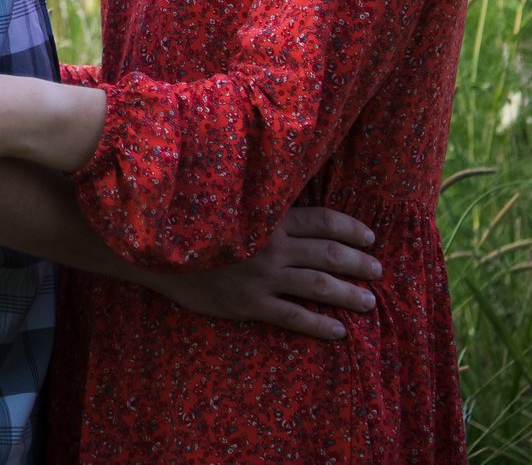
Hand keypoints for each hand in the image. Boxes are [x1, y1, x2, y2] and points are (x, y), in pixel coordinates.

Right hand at [137, 207, 382, 341]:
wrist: (153, 248)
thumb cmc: (190, 222)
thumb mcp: (227, 202)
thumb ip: (256, 204)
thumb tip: (282, 200)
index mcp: (268, 216)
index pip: (322, 219)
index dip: (349, 228)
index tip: (370, 236)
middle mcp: (271, 244)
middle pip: (328, 253)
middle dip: (359, 262)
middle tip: (378, 271)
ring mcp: (261, 274)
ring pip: (318, 284)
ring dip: (348, 293)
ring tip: (368, 302)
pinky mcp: (249, 302)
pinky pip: (293, 316)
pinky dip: (319, 324)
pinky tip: (338, 332)